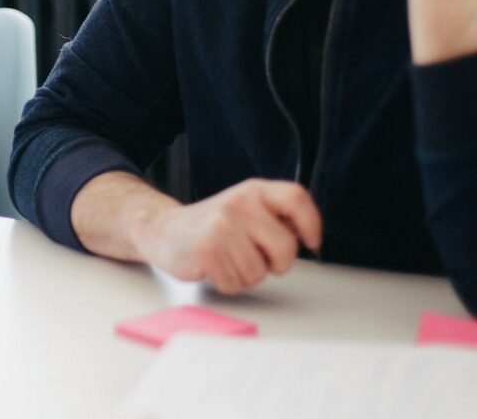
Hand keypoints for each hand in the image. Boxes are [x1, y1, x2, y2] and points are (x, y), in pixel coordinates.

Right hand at [134, 179, 321, 292]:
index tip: (311, 241)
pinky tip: (215, 267)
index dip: (311, 222)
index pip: (296, 198)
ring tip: (228, 259)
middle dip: (277, 264)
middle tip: (258, 258)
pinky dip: (228, 283)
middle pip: (286, 247)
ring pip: (260, 272)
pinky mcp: (208, 251)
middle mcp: (239, 204)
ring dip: (247, 275)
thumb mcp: (246, 209)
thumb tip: (305, 232)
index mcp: (253, 191)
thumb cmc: (212, 226)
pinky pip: (237, 284)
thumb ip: (275, 217)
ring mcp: (222, 227)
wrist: (164, 230)